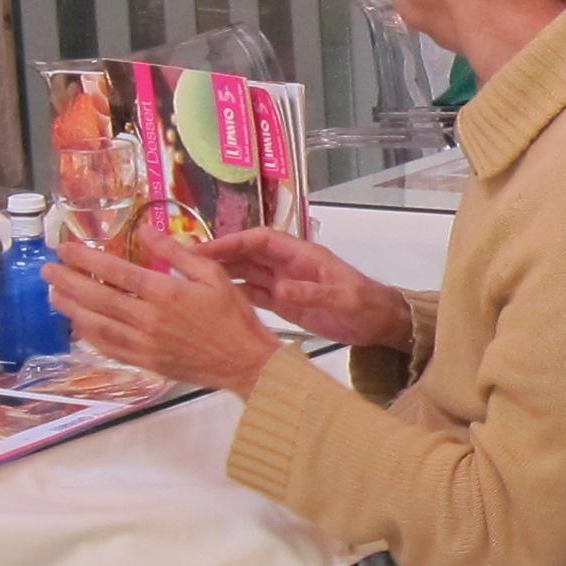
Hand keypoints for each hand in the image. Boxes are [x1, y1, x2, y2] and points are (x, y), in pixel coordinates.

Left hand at [47, 240, 280, 398]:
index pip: (115, 272)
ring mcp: (143, 344)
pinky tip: (78, 325)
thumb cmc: (232, 317)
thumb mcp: (212, 274)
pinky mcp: (145, 362)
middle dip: (67, 282)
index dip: (86, 259)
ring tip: (53, 295)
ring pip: (95, 325)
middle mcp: (148, 319)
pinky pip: (108, 348)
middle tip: (47, 270)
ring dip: (70, 309)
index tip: (66, 248)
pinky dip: (88, 336)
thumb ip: (177, 252)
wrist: (244, 362)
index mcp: (165, 293)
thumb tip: (146, 230)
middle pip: (96, 298)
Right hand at [202, 228, 412, 354]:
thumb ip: (313, 293)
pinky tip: (213, 300)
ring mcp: (285, 283)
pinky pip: (253, 294)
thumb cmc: (368, 306)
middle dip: (217, 256)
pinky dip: (234, 294)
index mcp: (302, 255)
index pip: (259, 240)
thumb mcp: (343, 299)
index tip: (205, 250)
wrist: (381, 324)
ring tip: (190, 281)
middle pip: (246, 255)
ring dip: (221, 275)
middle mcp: (288, 265)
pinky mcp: (284, 303)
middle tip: (184, 265)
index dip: (232, 242)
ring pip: (246, 273)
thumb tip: (280, 289)